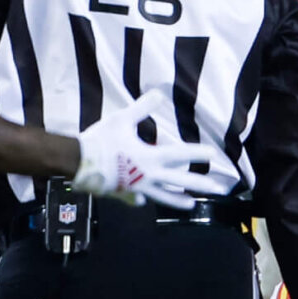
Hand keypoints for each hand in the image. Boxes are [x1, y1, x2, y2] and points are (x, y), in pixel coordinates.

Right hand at [73, 90, 218, 208]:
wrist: (76, 162)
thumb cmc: (100, 139)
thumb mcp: (122, 119)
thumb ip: (143, 108)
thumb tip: (159, 93)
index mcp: (150, 157)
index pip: (181, 154)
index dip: (198, 153)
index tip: (214, 155)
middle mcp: (148, 175)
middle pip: (180, 181)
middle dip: (202, 185)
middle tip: (220, 190)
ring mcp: (137, 188)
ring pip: (163, 196)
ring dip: (179, 200)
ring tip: (192, 205)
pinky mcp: (123, 194)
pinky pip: (137, 198)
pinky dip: (142, 200)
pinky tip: (144, 201)